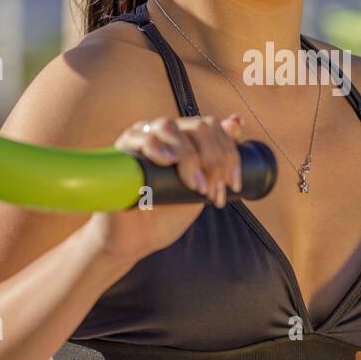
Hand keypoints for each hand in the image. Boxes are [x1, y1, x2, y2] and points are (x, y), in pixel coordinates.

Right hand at [86, 112, 245, 265]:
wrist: (136, 237)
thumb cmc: (168, 211)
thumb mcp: (202, 186)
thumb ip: (218, 160)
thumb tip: (237, 122)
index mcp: (186, 137)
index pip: (213, 127)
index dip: (229, 154)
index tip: (233, 185)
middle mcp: (165, 132)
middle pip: (197, 126)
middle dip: (213, 159)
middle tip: (212, 191)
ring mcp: (143, 136)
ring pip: (170, 127)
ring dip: (189, 156)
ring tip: (195, 186)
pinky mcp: (123, 149)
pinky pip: (141, 138)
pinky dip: (157, 146)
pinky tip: (168, 160)